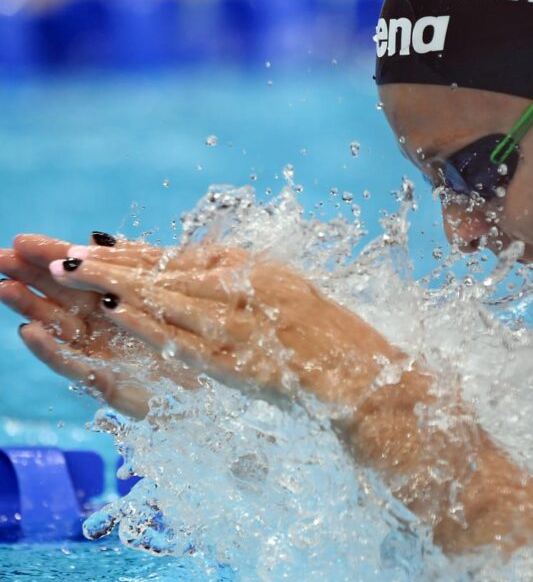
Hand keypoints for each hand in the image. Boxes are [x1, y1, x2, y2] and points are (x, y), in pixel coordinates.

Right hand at [1, 234, 198, 417]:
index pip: (78, 275)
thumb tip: (95, 237)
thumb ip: (133, 266)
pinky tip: (29, 330)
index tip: (20, 240)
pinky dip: (51, 350)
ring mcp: (104, 356)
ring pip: (59, 329)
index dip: (50, 257)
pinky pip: (78, 367)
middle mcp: (103, 328)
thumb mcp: (167, 295)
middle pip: (58, 299)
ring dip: (31, 308)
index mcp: (117, 301)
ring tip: (5, 288)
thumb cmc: (190, 338)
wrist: (215, 380)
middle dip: (27, 278)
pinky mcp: (111, 386)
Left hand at [44, 238, 400, 412]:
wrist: (375, 381)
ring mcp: (251, 325)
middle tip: (62, 254)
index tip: (94, 246)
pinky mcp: (247, 361)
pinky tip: (117, 314)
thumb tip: (197, 275)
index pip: (188, 257)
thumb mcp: (291, 299)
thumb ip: (246, 286)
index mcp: (265, 271)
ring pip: (172, 298)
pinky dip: (152, 325)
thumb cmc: (337, 345)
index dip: (137, 253)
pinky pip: (190, 340)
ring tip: (73, 276)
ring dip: (119, 284)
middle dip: (114, 263)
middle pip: (171, 271)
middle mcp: (255, 289)